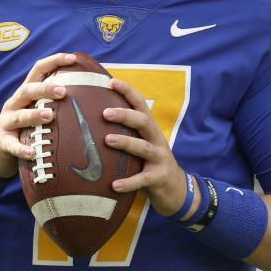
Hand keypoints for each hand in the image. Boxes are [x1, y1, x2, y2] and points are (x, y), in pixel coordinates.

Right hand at [0, 52, 74, 178]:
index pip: (38, 70)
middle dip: (45, 88)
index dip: (54, 61)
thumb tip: (92, 94)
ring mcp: (6, 122)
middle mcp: (14, 103)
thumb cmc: (27, 127)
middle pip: (28, 90)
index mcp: (26, 93)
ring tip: (50, 116)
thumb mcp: (37, 109)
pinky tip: (32, 153)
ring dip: (34, 115)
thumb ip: (56, 101)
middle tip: (64, 91)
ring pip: (19, 116)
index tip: (73, 59)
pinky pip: (12, 145)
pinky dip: (22, 149)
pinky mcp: (3, 142)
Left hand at [103, 77, 188, 216]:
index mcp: (150, 129)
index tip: (111, 81)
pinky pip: (143, 179)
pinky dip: (129, 182)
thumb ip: (126, 133)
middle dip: (125, 115)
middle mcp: (156, 139)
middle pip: (143, 121)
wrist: (176, 189)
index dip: (128, 91)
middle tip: (105, 113)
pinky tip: (115, 185)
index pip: (140, 104)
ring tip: (107, 140)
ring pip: (143, 148)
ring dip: (125, 143)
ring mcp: (159, 158)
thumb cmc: (150, 163)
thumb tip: (93, 120)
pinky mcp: (159, 178)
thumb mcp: (142, 144)